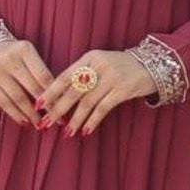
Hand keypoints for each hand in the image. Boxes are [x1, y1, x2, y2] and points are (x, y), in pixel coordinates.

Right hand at [0, 37, 53, 126]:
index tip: (64, 108)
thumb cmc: (13, 55)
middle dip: (46, 107)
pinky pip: (3, 102)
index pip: (43, 76)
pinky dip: (15, 114)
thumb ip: (40, 71)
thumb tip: (59, 98)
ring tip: (40, 125)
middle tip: (56, 120)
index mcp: (24, 49)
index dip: (55, 94)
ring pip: (17, 98)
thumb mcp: (27, 55)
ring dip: (31, 114)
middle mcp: (9, 58)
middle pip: (32, 87)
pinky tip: (25, 122)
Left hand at [36, 48, 155, 136]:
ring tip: (66, 133)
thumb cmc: (121, 67)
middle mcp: (98, 65)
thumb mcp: (100, 63)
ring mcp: (111, 77)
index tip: (38, 105)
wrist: (152, 65)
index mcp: (89, 57)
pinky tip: (85, 131)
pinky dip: (92, 120)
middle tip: (45, 123)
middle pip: (73, 90)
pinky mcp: (123, 89)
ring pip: (87, 102)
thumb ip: (82, 74)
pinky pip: (103, 108)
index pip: (65, 76)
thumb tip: (58, 95)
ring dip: (75, 119)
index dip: (50, 91)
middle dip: (58, 109)